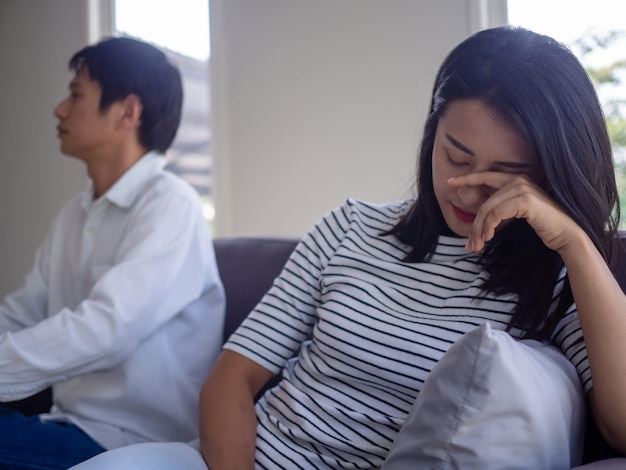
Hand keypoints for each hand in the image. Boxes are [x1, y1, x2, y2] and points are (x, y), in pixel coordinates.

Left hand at [447, 172, 581, 252]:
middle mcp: (518, 179)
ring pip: (487, 209)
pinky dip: (489, 226)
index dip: (467, 178)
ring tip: (477, 245)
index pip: (486, 177)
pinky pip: (496, 213)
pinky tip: (489, 237)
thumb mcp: (515, 213)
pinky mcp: (525, 200)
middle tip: (469, 244)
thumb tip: (476, 214)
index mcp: (516, 179)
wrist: (566, 234)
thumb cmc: (542, 225)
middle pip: (484, 202)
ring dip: (479, 230)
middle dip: (474, 224)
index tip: (450, 182)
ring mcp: (522, 188)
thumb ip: (499, 207)